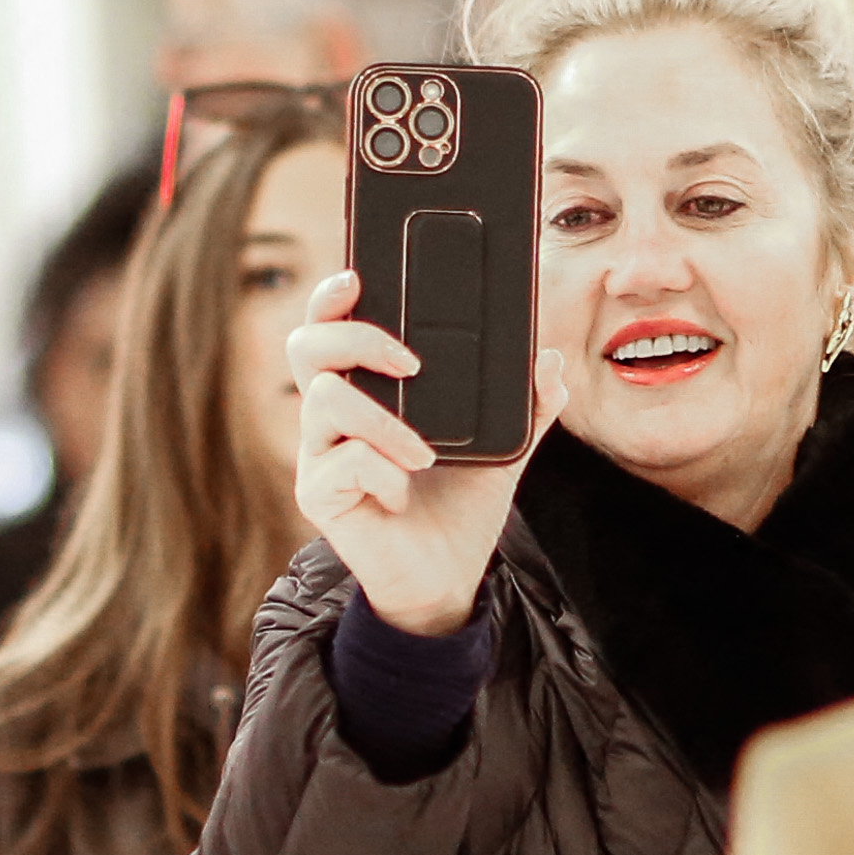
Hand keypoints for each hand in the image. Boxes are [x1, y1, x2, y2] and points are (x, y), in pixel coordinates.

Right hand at [287, 268, 563, 636]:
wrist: (449, 576)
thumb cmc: (460, 504)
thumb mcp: (503, 446)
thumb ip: (527, 403)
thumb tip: (548, 359)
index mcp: (367, 389)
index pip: (331, 326)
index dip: (331, 296)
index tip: (356, 278)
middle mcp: (332, 416)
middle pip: (305, 345)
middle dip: (356, 338)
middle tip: (409, 362)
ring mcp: (320, 454)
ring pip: (320, 399)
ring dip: (380, 420)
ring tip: (422, 454)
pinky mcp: (319, 496)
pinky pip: (339, 463)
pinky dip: (381, 472)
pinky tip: (403, 493)